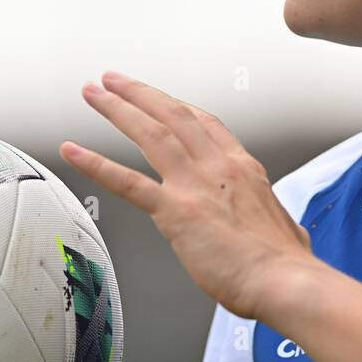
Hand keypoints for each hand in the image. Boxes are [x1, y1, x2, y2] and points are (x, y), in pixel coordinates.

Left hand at [59, 70, 317, 320]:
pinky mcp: (174, 211)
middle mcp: (218, 167)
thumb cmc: (286, 264)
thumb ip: (272, 220)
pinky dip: (96, 163)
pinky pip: (127, 182)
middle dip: (141, 93)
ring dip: (118, 109)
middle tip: (115, 80)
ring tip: (95, 94)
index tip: (161, 99)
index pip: (206, 124)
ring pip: (151, 133)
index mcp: (243, 169)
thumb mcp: (286, 227)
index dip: (179, 106)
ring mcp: (194, 185)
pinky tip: (75, 152)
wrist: (283, 280)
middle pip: (174, 114)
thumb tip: (280, 231)